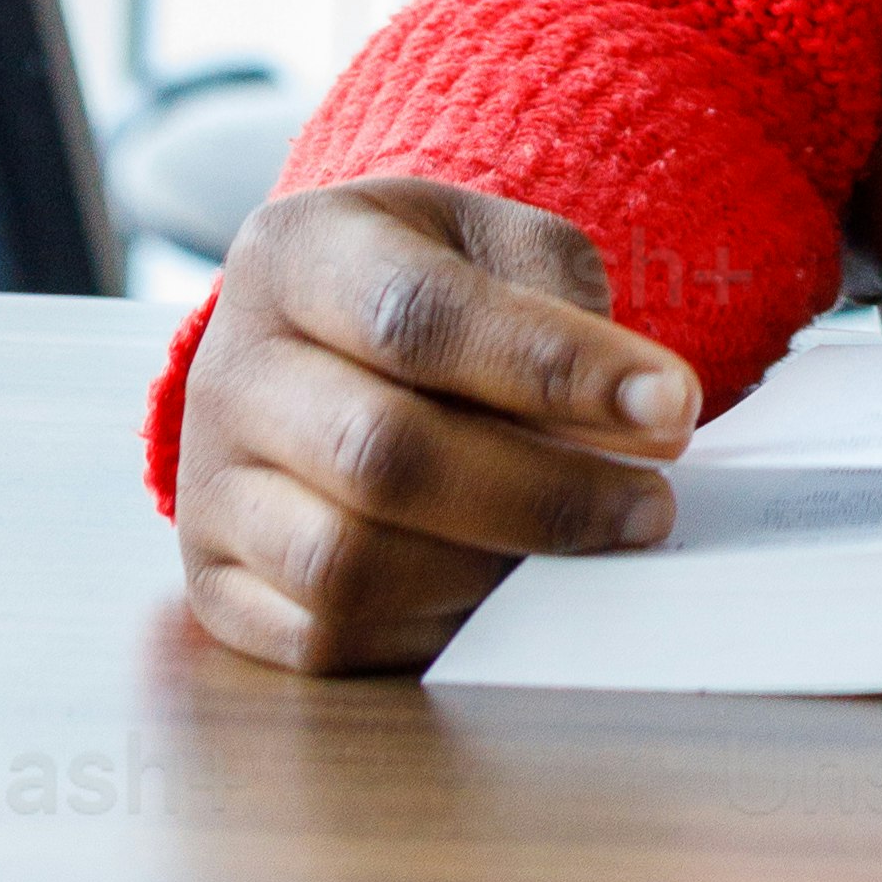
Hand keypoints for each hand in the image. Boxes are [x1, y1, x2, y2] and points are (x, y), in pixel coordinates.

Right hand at [173, 176, 699, 675]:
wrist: (317, 341)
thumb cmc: (429, 286)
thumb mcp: (491, 243)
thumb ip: (560, 306)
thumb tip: (639, 421)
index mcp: (296, 253)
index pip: (421, 317)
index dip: (557, 369)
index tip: (674, 409)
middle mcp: (229, 371)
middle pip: (381, 455)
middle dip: (542, 494)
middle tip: (651, 506)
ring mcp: (208, 488)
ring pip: (345, 565)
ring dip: (491, 573)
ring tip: (583, 547)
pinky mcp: (214, 585)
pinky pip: (323, 639)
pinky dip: (430, 630)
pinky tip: (501, 591)